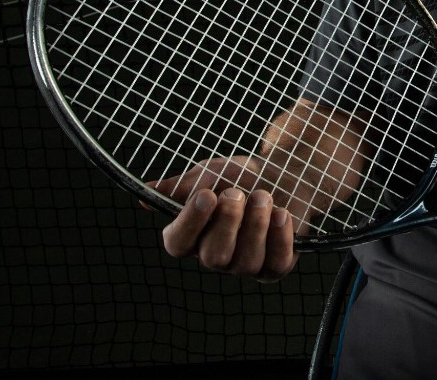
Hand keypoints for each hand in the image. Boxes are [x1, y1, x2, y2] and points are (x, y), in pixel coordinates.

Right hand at [150, 156, 300, 281]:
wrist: (284, 171)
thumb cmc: (242, 176)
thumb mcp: (212, 173)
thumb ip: (185, 185)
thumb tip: (151, 191)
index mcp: (193, 235)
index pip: (177, 244)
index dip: (190, 223)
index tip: (206, 195)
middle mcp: (216, 255)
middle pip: (213, 257)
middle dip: (227, 221)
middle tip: (237, 192)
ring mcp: (246, 264)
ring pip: (246, 262)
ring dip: (256, 225)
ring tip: (263, 195)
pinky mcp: (275, 265)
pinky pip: (276, 264)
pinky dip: (279, 238)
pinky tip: (281, 214)